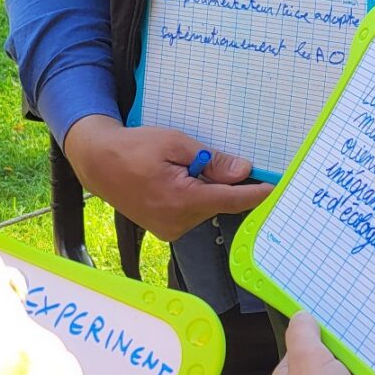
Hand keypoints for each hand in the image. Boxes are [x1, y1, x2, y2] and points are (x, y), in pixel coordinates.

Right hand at [62, 115, 271, 241]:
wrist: (98, 163)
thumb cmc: (134, 148)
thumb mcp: (175, 143)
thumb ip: (211, 160)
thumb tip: (242, 170)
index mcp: (182, 200)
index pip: (232, 199)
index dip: (257, 193)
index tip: (276, 189)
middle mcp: (178, 221)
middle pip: (219, 202)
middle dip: (220, 182)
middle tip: (200, 160)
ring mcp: (170, 229)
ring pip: (206, 208)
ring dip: (204, 189)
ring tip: (177, 170)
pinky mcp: (165, 230)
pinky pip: (192, 213)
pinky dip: (192, 198)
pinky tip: (174, 182)